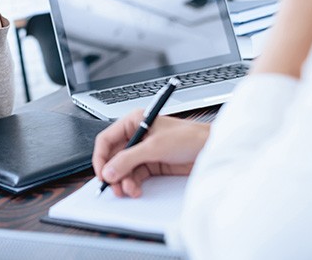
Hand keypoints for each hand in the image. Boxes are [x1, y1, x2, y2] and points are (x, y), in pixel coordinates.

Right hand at [92, 108, 209, 197]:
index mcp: (133, 121)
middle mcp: (136, 135)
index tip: (101, 173)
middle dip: (113, 173)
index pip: (106, 140)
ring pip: (123, 169)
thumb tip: (109, 170)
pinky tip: (135, 190)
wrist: (210, 149)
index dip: (100, 157)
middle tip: (114, 187)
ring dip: (123, 181)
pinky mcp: (151, 164)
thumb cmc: (189, 137)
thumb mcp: (154, 147)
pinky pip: (134, 176)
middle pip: (113, 157)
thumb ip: (128, 159)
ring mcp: (143, 151)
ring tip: (128, 190)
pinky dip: (133, 184)